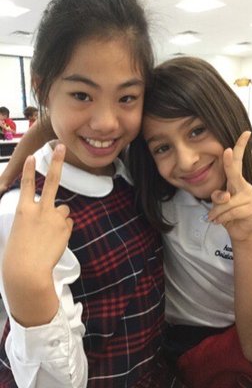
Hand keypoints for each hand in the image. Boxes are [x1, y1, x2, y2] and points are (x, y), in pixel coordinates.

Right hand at [3, 144, 72, 277]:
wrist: (27, 272)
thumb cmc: (18, 256)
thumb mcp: (20, 232)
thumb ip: (35, 218)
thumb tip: (57, 211)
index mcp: (23, 210)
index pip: (26, 184)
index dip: (28, 169)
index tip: (30, 156)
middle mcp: (40, 209)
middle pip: (51, 181)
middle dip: (56, 161)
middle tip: (60, 146)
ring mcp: (54, 217)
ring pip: (63, 210)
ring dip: (59, 218)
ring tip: (49, 234)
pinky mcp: (65, 227)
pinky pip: (68, 224)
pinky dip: (64, 230)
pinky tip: (55, 241)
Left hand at [208, 131, 251, 241]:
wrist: (239, 231)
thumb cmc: (228, 214)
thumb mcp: (219, 204)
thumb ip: (218, 197)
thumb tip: (224, 196)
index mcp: (237, 182)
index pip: (239, 162)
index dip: (241, 147)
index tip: (245, 133)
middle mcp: (246, 186)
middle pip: (235, 174)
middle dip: (230, 162)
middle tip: (227, 151)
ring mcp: (251, 197)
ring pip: (226, 201)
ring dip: (216, 212)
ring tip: (216, 218)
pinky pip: (231, 211)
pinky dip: (222, 218)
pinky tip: (222, 222)